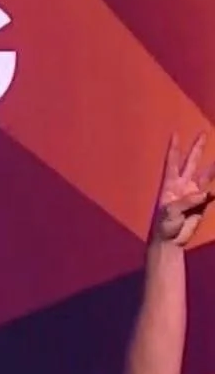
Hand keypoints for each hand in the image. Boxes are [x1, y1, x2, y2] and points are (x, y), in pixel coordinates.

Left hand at [153, 131, 214, 245]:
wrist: (170, 240)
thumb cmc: (163, 225)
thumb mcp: (170, 211)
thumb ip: (188, 201)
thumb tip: (207, 193)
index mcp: (170, 184)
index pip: (172, 162)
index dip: (174, 148)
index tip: (174, 134)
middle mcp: (182, 185)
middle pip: (191, 162)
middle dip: (198, 148)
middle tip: (203, 133)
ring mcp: (193, 193)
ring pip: (206, 175)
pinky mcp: (203, 203)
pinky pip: (212, 192)